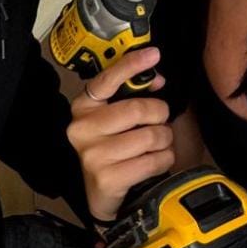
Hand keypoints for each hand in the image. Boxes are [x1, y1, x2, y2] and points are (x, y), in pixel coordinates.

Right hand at [66, 48, 173, 225]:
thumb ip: (134, 94)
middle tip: (160, 123)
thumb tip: (156, 78)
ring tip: (157, 145)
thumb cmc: (115, 148)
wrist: (101, 193)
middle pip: (137, 109)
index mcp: (84, 106)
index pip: (108, 80)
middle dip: (160, 115)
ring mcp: (92, 154)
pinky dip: (163, 160)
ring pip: (150, 136)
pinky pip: (153, 161)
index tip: (154, 54)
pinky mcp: (106, 178)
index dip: (132, 65)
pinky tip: (155, 162)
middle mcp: (82, 128)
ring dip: (164, 141)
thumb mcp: (118, 117)